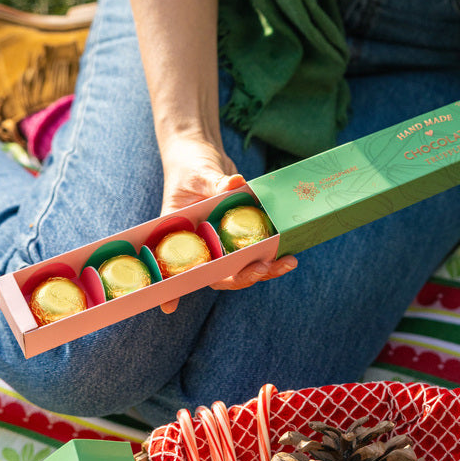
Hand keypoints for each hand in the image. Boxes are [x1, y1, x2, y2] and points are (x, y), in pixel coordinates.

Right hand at [158, 133, 296, 310]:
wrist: (201, 154)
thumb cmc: (189, 165)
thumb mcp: (200, 174)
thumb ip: (216, 183)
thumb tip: (235, 183)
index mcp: (178, 236)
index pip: (175, 266)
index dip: (174, 288)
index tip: (169, 306)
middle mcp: (200, 244)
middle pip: (218, 273)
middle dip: (242, 277)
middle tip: (263, 268)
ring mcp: (221, 242)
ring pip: (240, 266)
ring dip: (264, 269)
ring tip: (288, 263)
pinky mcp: (238, 233)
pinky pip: (254, 249)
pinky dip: (271, 253)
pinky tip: (289, 252)